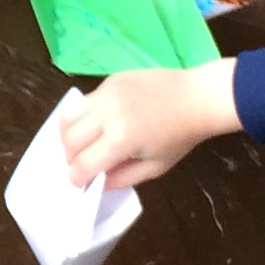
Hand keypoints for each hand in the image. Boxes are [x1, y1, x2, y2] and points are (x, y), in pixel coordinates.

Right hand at [57, 61, 239, 190]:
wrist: (197, 98)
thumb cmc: (180, 136)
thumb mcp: (155, 167)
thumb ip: (122, 178)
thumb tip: (97, 183)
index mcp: (120, 139)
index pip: (83, 164)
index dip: (77, 178)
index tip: (80, 183)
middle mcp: (106, 114)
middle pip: (69, 140)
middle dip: (70, 158)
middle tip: (82, 164)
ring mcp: (105, 93)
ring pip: (68, 116)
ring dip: (69, 135)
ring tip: (83, 143)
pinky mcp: (109, 81)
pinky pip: (84, 101)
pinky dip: (83, 116)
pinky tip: (99, 123)